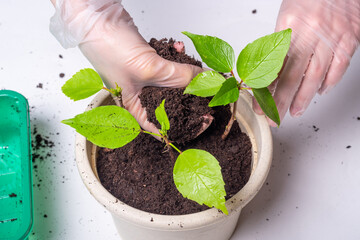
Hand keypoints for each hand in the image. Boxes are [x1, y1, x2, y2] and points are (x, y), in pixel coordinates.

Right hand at [50, 0, 201, 133]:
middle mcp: (140, 93)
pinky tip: (179, 48)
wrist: (99, 18)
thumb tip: (205, 79)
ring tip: (194, 64)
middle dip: (191, 96)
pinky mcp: (148, 58)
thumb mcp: (150, 69)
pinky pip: (169, 62)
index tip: (203, 120)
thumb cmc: (109, 49)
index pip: (161, 124)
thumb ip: (180, 76)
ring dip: (185, 70)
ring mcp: (145, 74)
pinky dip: (176, 55)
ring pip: (173, 79)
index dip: (184, 125)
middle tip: (209, 94)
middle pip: (172, 101)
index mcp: (134, 105)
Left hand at [253, 0, 359, 125]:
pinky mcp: (350, 38)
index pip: (273, 66)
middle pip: (293, 76)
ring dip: (303, 97)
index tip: (258, 105)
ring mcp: (332, 37)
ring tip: (294, 111)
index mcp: (289, 26)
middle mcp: (311, 33)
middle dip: (281, 101)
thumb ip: (280, 43)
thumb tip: (269, 72)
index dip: (265, 90)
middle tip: (273, 118)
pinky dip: (328, 82)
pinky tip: (319, 91)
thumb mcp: (287, 16)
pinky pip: (339, 66)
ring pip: (315, 76)